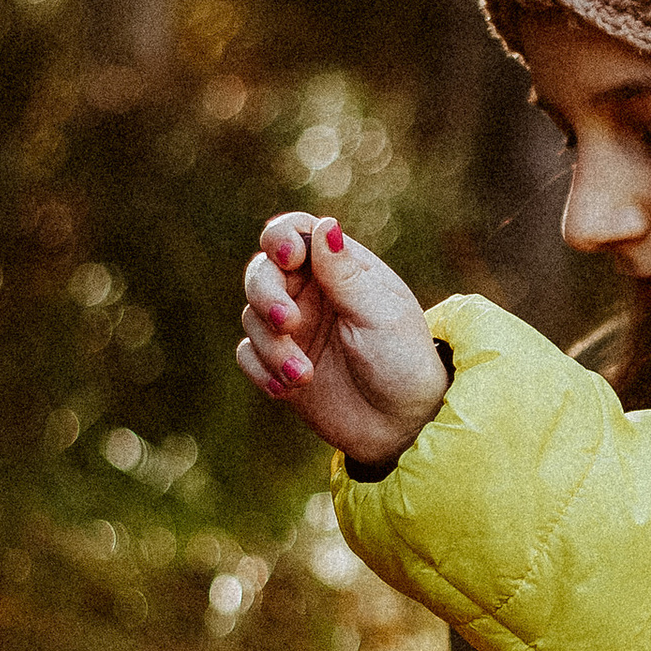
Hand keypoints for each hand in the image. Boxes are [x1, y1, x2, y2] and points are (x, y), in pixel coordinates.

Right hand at [237, 212, 449, 468]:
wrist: (403, 425)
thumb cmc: (403, 362)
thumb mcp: (380, 315)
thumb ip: (345, 274)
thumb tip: (326, 225)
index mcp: (340, 269)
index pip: (296, 232)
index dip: (282, 237)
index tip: (290, 258)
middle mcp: (310, 292)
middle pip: (262, 271)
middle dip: (267, 295)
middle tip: (289, 324)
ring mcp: (292, 329)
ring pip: (252, 317)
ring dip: (272, 346)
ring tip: (303, 375)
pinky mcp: (277, 364)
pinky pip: (248, 355)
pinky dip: (261, 369)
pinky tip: (286, 390)